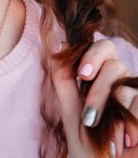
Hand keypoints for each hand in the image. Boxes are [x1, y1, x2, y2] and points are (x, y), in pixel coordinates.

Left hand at [52, 39, 137, 156]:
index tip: (82, 74)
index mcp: (103, 77)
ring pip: (127, 89)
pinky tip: (127, 141)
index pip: (104, 48)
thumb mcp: (71, 109)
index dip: (94, 54)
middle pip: (115, 66)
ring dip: (113, 116)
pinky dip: (131, 125)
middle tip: (90, 118)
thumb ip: (64, 79)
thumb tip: (59, 46)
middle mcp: (125, 83)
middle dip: (98, 93)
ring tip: (108, 140)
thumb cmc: (86, 143)